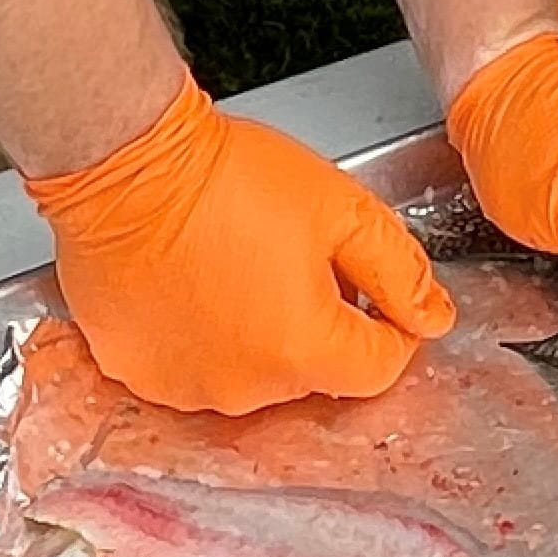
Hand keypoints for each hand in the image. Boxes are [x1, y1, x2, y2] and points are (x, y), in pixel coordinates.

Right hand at [26, 79, 455, 413]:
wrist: (126, 167)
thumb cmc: (225, 177)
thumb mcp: (341, 208)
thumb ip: (397, 270)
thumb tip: (431, 318)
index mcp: (304, 351)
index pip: (378, 368)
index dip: (386, 322)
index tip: (366, 284)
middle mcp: (244, 389)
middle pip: (311, 372)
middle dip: (315, 322)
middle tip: (289, 256)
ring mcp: (183, 389)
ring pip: (248, 372)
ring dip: (253, 332)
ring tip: (231, 264)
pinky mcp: (136, 374)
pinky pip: (187, 367)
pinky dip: (195, 337)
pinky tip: (189, 283)